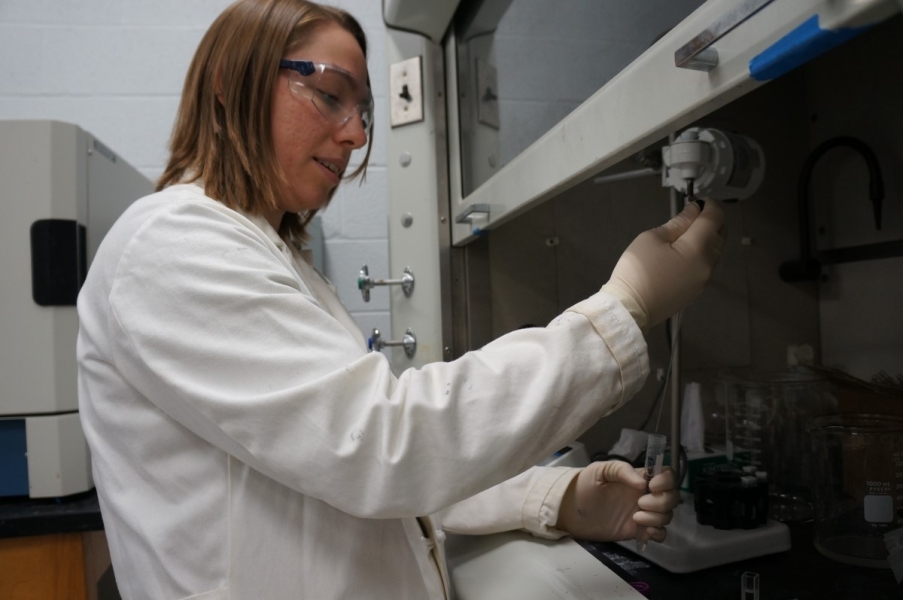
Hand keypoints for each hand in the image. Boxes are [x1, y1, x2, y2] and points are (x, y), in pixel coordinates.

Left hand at [555, 461, 678, 542]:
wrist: (571, 511)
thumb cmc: (585, 486)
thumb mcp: (599, 470)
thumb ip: (620, 470)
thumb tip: (642, 482)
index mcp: (639, 478)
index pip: (667, 475)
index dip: (667, 480)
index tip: (652, 486)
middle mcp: (645, 495)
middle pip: (672, 497)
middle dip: (661, 502)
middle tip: (639, 503)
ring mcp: (643, 513)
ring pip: (667, 515)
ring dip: (657, 517)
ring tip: (635, 517)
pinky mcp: (638, 530)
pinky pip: (660, 533)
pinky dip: (658, 533)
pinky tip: (644, 531)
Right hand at [602, 200, 724, 329]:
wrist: (630, 309)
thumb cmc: (637, 270)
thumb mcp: (652, 238)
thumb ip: (677, 223)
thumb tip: (694, 211)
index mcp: (697, 248)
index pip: (714, 219)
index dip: (711, 205)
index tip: (700, 200)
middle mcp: (708, 264)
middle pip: (720, 235)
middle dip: (713, 221)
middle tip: (695, 214)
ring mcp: (704, 279)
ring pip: (716, 251)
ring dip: (709, 237)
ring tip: (689, 231)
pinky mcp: (697, 290)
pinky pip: (707, 264)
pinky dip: (703, 252)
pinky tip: (687, 251)